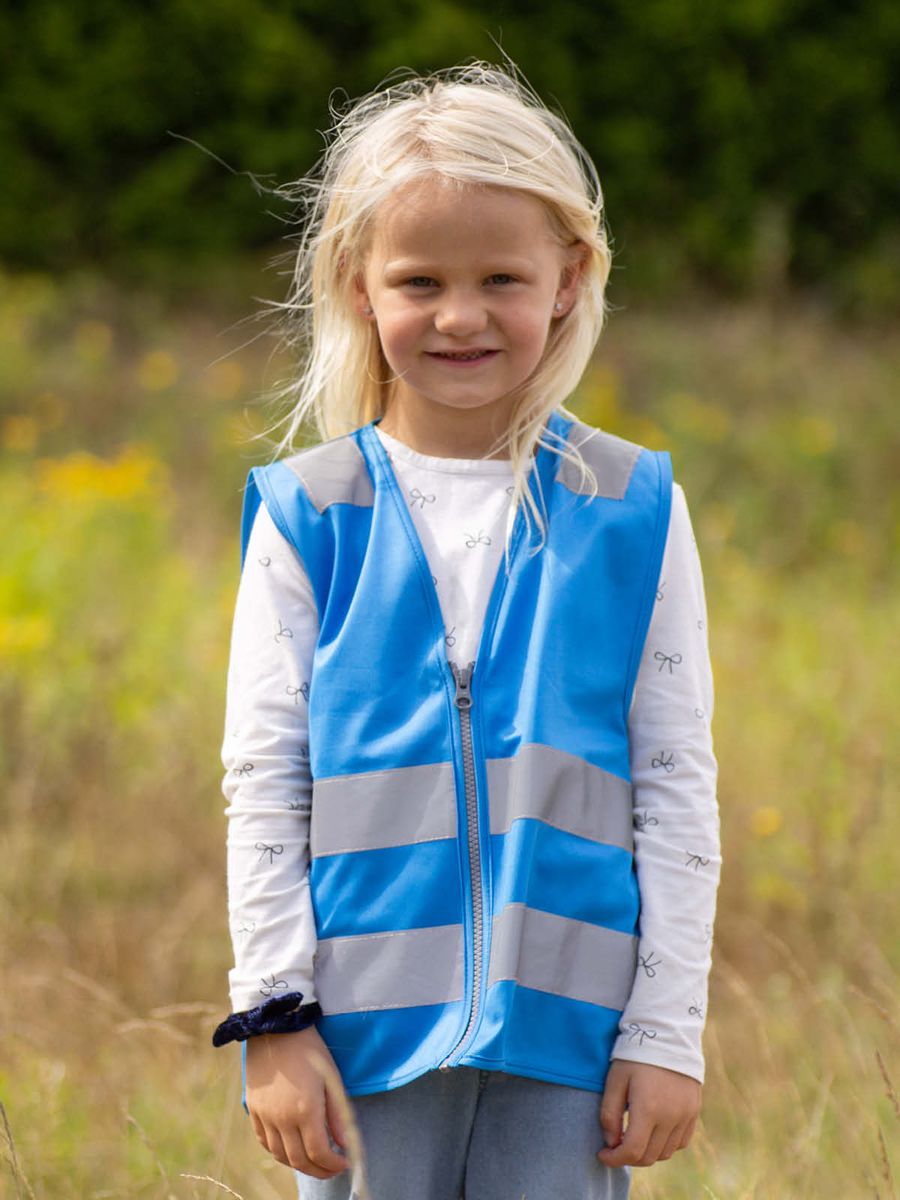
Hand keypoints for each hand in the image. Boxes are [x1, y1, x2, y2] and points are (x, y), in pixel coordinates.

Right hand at [245, 1026, 350, 1178]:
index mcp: (305, 1109)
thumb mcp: (331, 1078)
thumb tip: (345, 1145)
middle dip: (318, 1170)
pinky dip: (278, 1152)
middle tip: (331, 1168)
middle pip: (299, 1159)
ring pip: (280, 1155)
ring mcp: (265, 1115)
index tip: (344, 1164)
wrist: (276, 1028)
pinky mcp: (253, 1109)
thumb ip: (337, 1115)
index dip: (333, 1164)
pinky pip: (264, 1141)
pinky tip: (290, 1148)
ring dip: (298, 1163)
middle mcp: (282, 1118)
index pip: (319, 1152)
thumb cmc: (310, 1050)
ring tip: (313, 1160)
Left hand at [597, 1060, 700, 1167]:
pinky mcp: (694, 1112)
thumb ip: (610, 1114)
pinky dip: (665, 1145)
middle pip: (649, 1156)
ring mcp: (685, 1116)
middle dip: (628, 1158)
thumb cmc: (636, 1055)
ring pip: (665, 1153)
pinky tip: (653, 1133)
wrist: (668, 1034)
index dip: (615, 1159)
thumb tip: (611, 1143)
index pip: (632, 1151)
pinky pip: (680, 1142)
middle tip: (615, 1147)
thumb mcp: (615, 1080)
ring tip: (633, 1138)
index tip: (603, 1154)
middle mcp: (670, 1117)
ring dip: (647, 1152)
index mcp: (648, 1108)